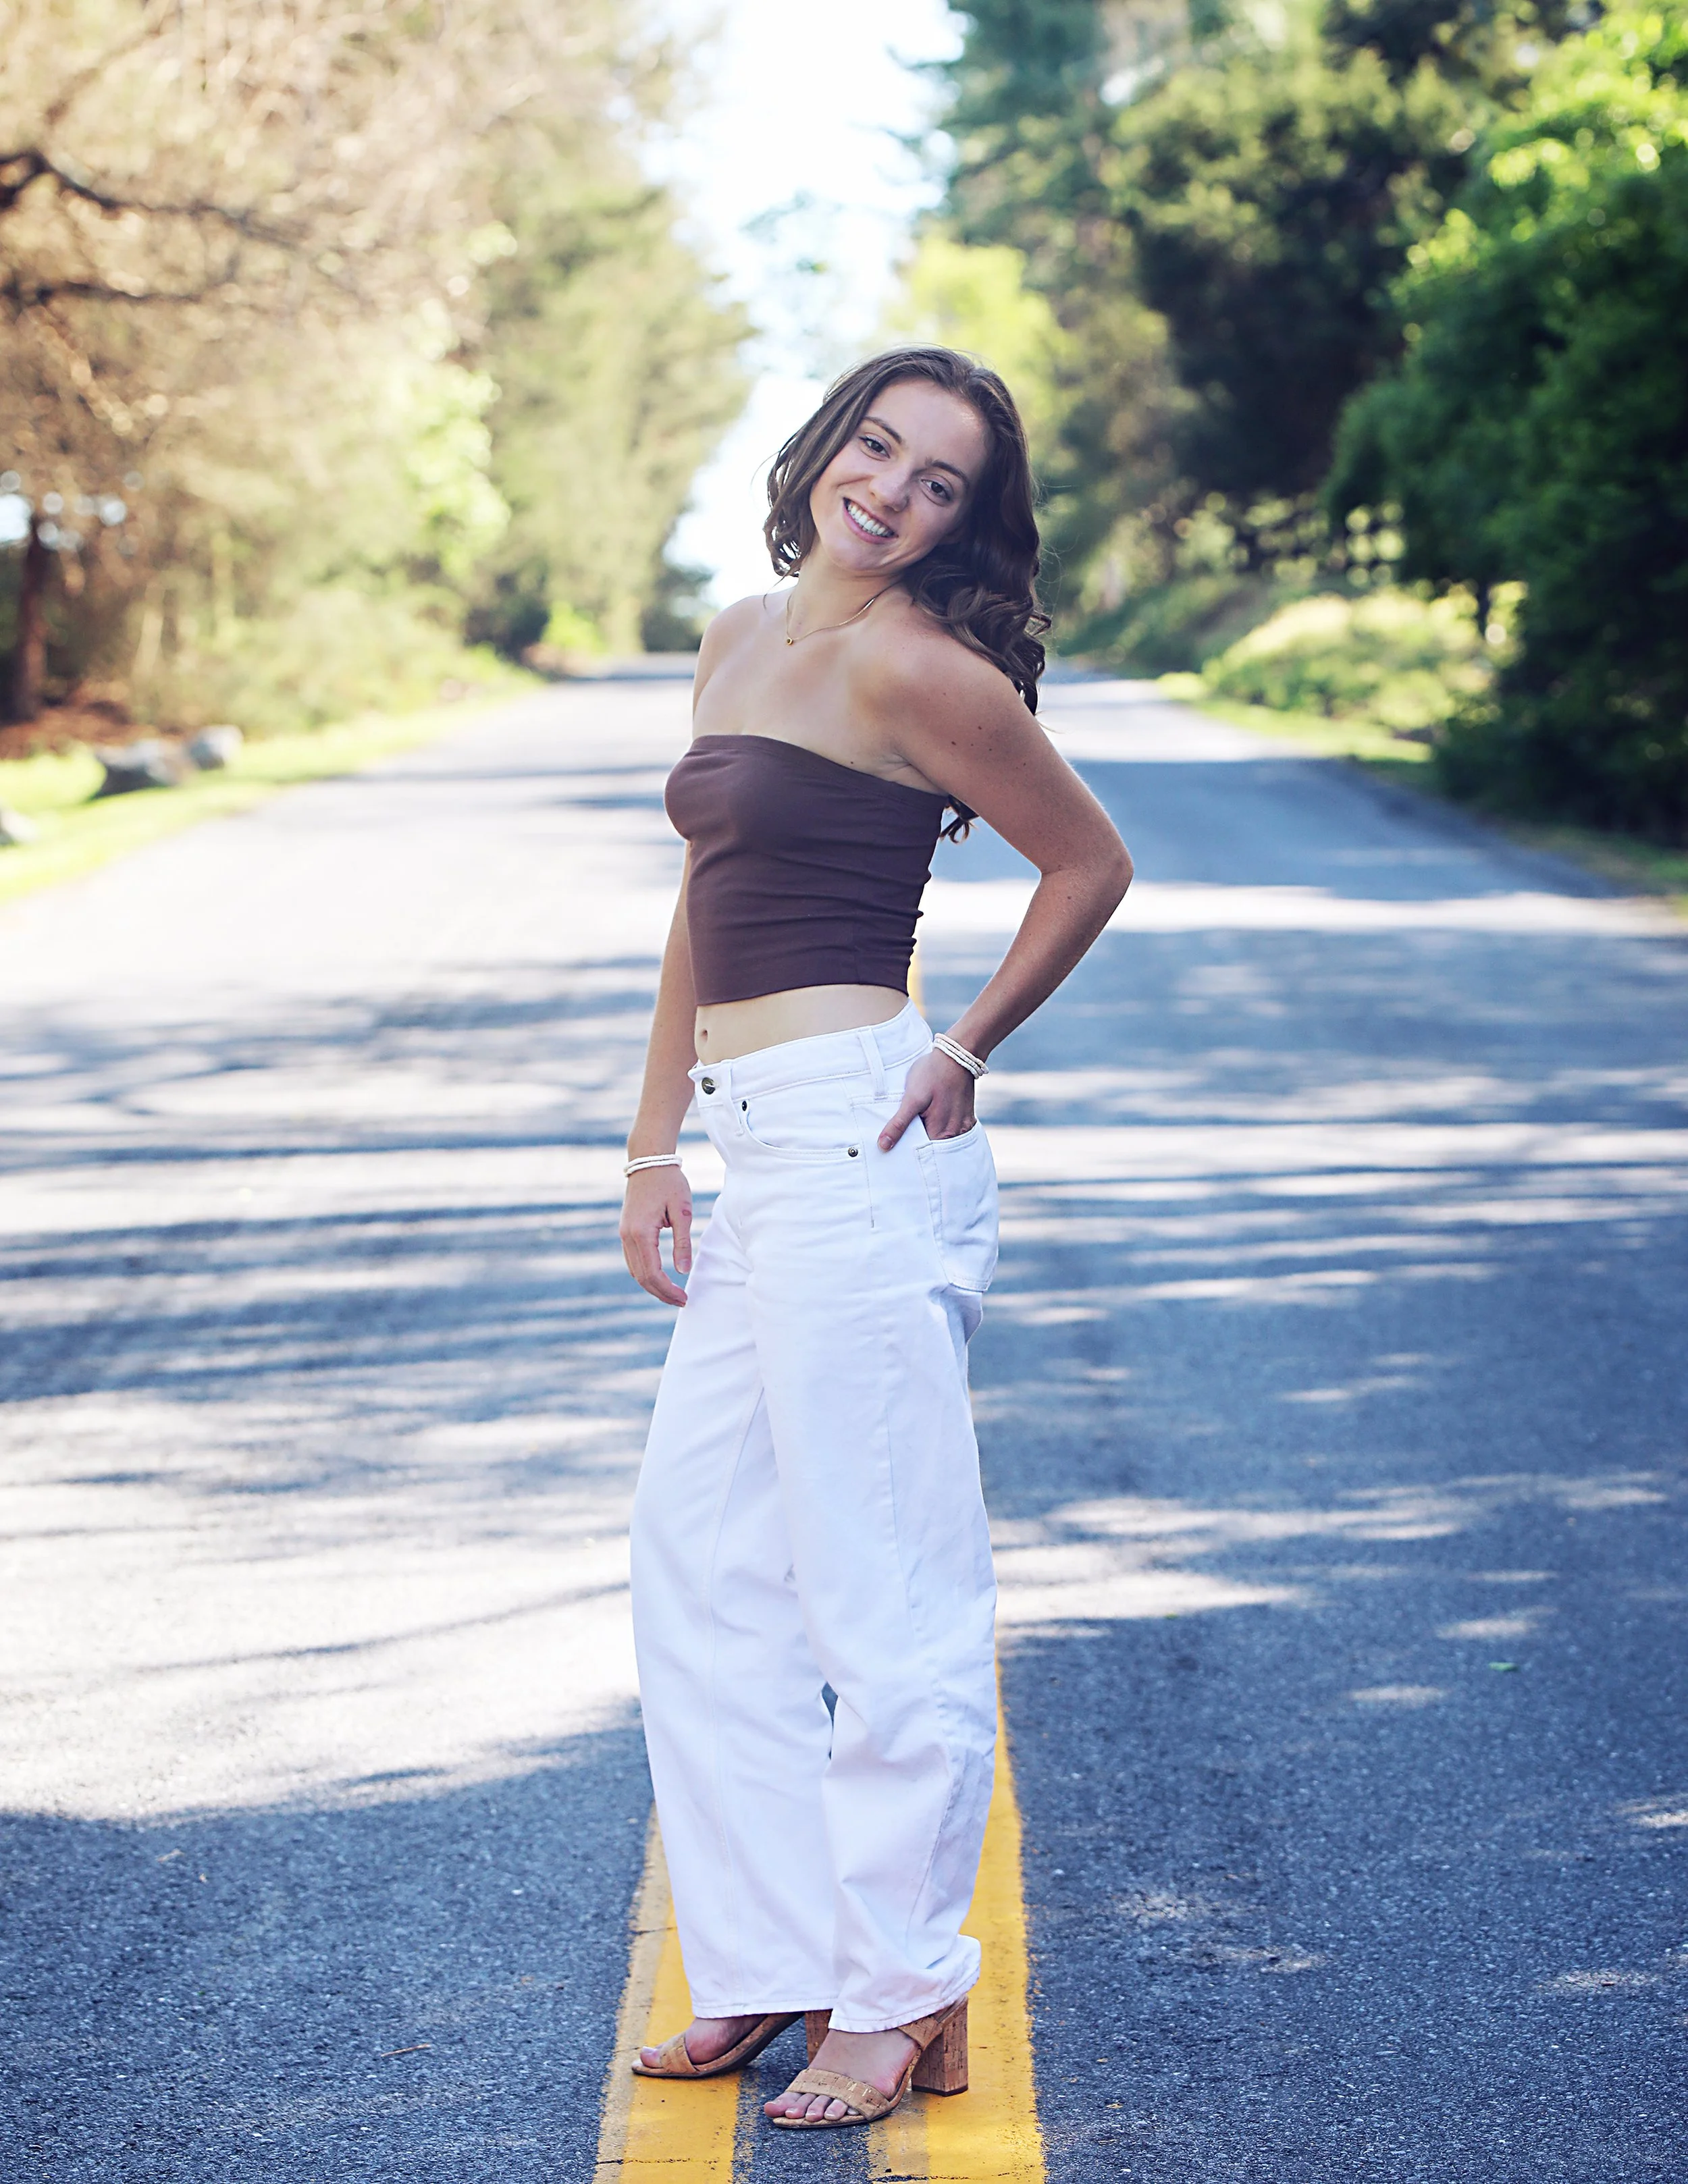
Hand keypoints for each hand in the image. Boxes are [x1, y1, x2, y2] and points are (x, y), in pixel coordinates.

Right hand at [620, 1166, 692, 1305]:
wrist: (649, 1161)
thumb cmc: (670, 1182)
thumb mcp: (683, 1211)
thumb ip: (683, 1242)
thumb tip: (683, 1271)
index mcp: (641, 1233)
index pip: (653, 1273)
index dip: (668, 1290)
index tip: (685, 1298)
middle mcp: (627, 1236)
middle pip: (641, 1277)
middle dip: (661, 1293)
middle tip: (682, 1301)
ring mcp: (623, 1234)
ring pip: (635, 1271)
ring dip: (652, 1286)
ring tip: (673, 1294)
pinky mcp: (626, 1230)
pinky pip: (633, 1260)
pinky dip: (645, 1273)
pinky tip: (660, 1277)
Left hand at [877, 1048, 976, 1150]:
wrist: (956, 1055)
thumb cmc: (932, 1074)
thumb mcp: (912, 1098)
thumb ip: (899, 1124)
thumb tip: (883, 1146)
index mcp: (942, 1133)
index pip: (922, 1154)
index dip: (907, 1153)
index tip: (895, 1149)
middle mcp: (956, 1133)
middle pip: (933, 1148)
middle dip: (918, 1145)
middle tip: (901, 1137)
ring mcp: (963, 1125)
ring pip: (941, 1139)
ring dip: (928, 1135)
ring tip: (916, 1124)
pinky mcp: (965, 1116)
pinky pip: (950, 1129)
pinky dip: (939, 1127)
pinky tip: (929, 1117)